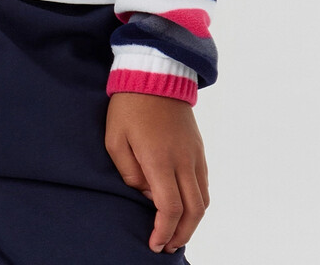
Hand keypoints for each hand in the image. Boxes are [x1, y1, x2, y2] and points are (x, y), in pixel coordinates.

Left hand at [104, 91, 208, 253]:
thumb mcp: (115, 139)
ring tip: (176, 233)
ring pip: (204, 199)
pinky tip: (184, 207)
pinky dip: (197, 202)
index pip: (170, 208)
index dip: (164, 231)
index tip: (154, 243)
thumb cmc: (129, 105)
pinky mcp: (199, 148)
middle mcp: (183, 160)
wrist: (155, 74)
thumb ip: (129, 173)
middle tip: (166, 246)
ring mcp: (195, 154)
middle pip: (193, 211)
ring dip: (192, 222)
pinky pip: (204, 183)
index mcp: (160, 159)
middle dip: (181, 235)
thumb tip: (145, 194)